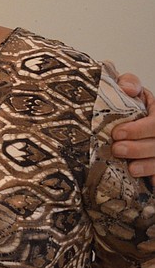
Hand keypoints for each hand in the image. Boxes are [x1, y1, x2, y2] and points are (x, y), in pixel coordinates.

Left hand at [111, 68, 154, 182]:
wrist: (129, 117)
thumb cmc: (129, 103)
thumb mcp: (131, 88)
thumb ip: (129, 83)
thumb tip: (127, 89)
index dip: (139, 129)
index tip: (117, 133)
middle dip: (140, 148)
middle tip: (117, 149)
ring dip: (148, 165)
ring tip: (130, 168)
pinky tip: (150, 183)